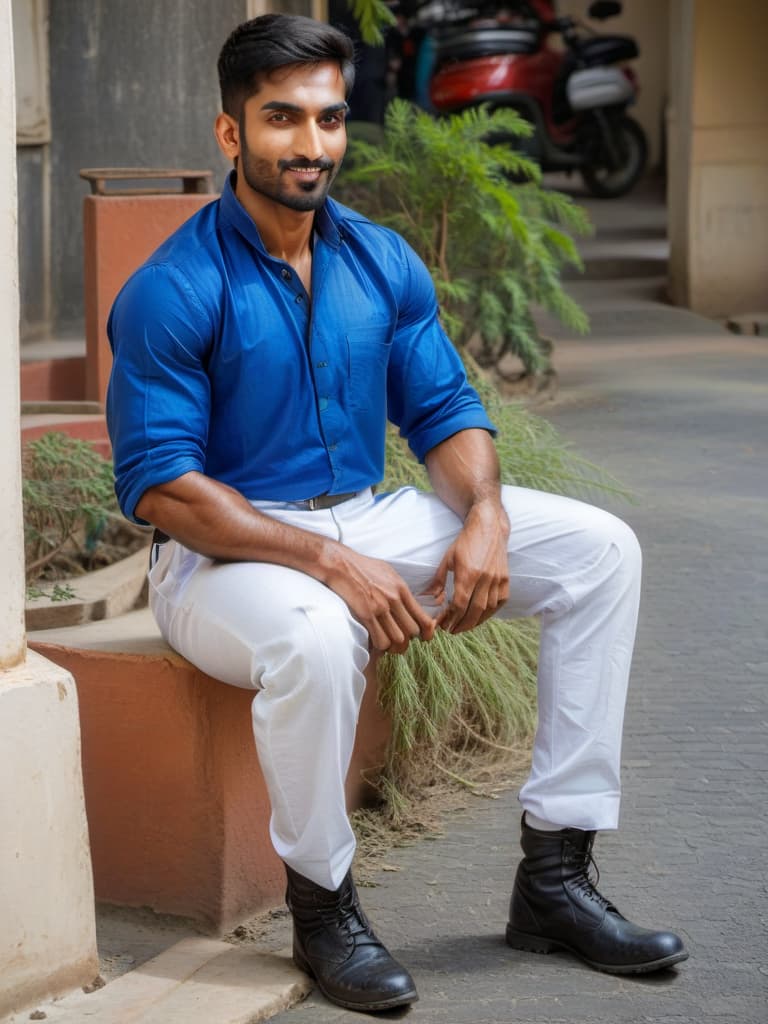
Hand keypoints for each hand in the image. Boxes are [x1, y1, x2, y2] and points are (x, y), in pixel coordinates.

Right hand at [322, 546, 436, 653]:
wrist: (340, 563)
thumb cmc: (361, 566)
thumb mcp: (387, 572)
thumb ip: (399, 588)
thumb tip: (407, 601)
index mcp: (401, 589)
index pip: (423, 617)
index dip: (426, 632)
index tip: (423, 637)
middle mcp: (394, 599)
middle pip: (412, 632)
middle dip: (408, 640)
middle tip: (399, 641)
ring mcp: (380, 607)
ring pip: (398, 639)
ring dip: (394, 645)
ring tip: (388, 644)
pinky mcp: (366, 614)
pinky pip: (381, 640)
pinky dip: (380, 646)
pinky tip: (375, 642)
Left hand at [422, 502, 509, 634]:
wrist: (489, 527)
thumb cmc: (465, 541)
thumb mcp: (447, 558)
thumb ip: (438, 581)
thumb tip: (427, 599)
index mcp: (468, 573)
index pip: (459, 604)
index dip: (450, 618)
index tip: (443, 625)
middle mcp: (484, 578)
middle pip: (474, 611)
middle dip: (461, 624)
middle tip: (452, 630)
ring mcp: (497, 579)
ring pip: (488, 609)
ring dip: (475, 621)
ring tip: (464, 626)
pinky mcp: (506, 578)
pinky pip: (500, 602)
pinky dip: (491, 612)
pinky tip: (481, 616)